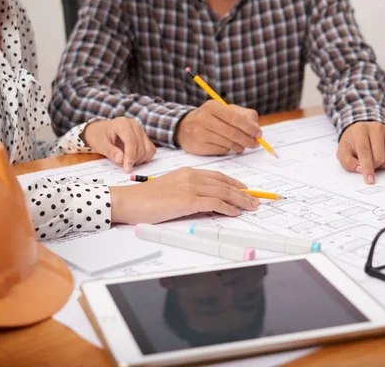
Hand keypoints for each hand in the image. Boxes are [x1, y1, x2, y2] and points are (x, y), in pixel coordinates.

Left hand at [82, 117, 155, 172]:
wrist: (100, 130)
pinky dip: (144, 158)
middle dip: (133, 160)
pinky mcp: (144, 137)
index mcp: (122, 123)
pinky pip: (150, 150)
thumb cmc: (98, 136)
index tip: (127, 169)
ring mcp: (141, 131)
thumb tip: (121, 159)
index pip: (131, 141)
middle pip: (140, 147)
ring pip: (147, 150)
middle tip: (122, 165)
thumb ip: (110, 152)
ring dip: (139, 160)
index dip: (130, 157)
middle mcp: (135, 125)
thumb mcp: (99, 144)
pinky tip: (134, 158)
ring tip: (126, 160)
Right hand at [109, 168, 259, 224]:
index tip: (245, 189)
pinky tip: (235, 213)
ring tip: (251, 207)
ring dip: (241, 201)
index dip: (234, 183)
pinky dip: (228, 208)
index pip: (218, 176)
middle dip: (243, 193)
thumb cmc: (145, 199)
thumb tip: (206, 203)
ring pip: (224, 192)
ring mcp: (190, 187)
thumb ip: (188, 191)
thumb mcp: (170, 189)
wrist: (129, 201)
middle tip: (255, 201)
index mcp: (187, 171)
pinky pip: (215, 203)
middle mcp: (191, 176)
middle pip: (224, 184)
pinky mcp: (188, 200)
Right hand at [175, 100, 261, 155]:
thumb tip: (256, 127)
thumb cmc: (210, 118)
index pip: (235, 118)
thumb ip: (243, 115)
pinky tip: (229, 147)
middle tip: (255, 144)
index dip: (250, 127)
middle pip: (233, 132)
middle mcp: (204, 119)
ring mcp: (200, 133)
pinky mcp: (199, 146)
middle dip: (248, 140)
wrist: (184, 128)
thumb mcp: (225, 110)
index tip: (259, 133)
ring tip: (243, 146)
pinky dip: (228, 150)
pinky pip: (220, 151)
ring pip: (228, 143)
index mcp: (212, 106)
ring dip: (240, 146)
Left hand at [337, 122, 384, 184]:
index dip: (367, 167)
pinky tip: (384, 154)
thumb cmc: (352, 143)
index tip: (370, 180)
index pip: (365, 151)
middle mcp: (376, 128)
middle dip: (373, 166)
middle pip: (379, 158)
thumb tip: (360, 170)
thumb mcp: (343, 153)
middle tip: (368, 162)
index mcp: (360, 130)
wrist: (361, 131)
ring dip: (382, 164)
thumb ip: (348, 163)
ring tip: (374, 157)